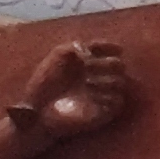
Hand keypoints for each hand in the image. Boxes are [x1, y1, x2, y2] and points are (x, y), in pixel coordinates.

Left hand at [15, 39, 130, 145]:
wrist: (38, 110)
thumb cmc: (44, 83)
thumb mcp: (56, 57)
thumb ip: (73, 46)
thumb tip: (89, 48)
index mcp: (91, 62)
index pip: (110, 50)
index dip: (107, 46)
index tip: (94, 50)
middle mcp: (99, 77)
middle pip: (119, 65)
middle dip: (105, 63)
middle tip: (87, 67)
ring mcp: (103, 95)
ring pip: (121, 82)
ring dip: (106, 80)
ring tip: (87, 83)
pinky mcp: (103, 112)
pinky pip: (118, 102)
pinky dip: (107, 96)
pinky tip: (91, 97)